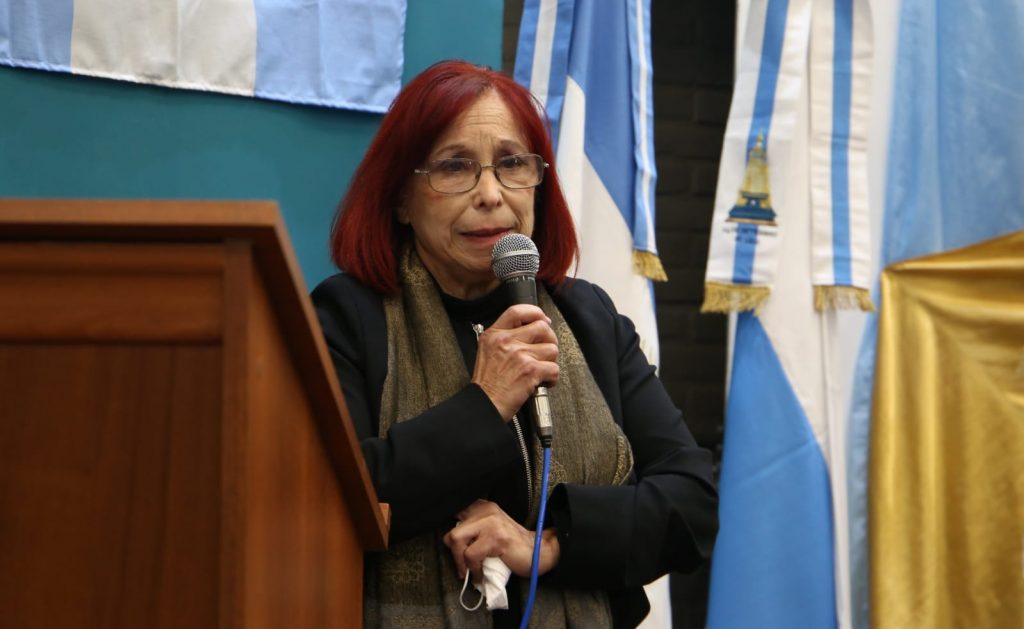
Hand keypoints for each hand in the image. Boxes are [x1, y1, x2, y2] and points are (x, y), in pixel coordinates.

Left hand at [443, 500, 559, 583]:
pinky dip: (473, 570)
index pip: (454, 508)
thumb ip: (472, 528)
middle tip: (461, 565)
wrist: (538, 552)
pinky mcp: (496, 538)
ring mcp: (491, 523)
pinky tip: (479, 575)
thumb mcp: (490, 530)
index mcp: (482, 506)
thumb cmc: (511, 546)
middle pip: (452, 529)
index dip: (444, 522)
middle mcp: (486, 510)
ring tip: (469, 572)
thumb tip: (448, 540)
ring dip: (460, 562)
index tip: (447, 542)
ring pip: (457, 540)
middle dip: (453, 551)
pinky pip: (471, 555)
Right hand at [472, 304, 558, 419]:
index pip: (518, 311)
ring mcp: (520, 354)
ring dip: (550, 361)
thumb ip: (504, 338)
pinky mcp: (531, 370)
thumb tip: (531, 330)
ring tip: (540, 371)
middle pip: (542, 327)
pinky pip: (554, 369)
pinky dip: (552, 379)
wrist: (483, 404)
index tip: (542, 319)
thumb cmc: (487, 383)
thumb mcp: (487, 351)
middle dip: (549, 339)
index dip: (535, 312)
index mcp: (494, 334)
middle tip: (546, 351)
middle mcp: (507, 341)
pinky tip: (542, 383)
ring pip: (552, 349)